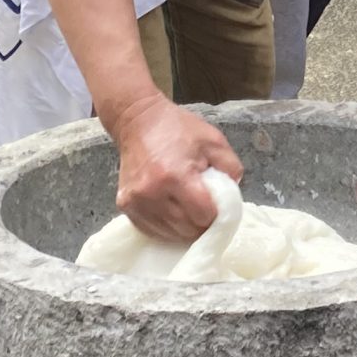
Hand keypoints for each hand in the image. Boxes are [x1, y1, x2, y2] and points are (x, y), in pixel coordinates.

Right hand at [105, 94, 237, 243]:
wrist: (138, 121)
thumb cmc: (177, 129)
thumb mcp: (214, 140)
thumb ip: (231, 169)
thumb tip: (232, 198)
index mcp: (176, 176)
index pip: (204, 216)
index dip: (216, 214)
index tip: (217, 204)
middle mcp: (153, 193)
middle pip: (187, 230)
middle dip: (201, 223)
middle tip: (204, 206)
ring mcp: (136, 202)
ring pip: (170, 234)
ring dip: (185, 227)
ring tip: (188, 206)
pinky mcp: (125, 206)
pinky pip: (152, 231)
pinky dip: (167, 227)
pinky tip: (173, 210)